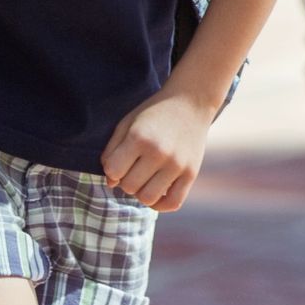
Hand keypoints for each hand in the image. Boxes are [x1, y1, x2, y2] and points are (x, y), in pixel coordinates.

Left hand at [102, 87, 213, 211]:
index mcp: (139, 137)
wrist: (192, 101)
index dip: (113, 168)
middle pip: (129, 187)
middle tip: (135, 166)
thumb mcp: (128, 123)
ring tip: (146, 177)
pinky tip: (158, 190)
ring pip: (147, 198)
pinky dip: (161, 204)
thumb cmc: (154, 112)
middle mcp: (159, 152)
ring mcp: (177, 164)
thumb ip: (112, 152)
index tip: (121, 159)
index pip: (113, 172)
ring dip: (142, 191)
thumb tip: (111, 183)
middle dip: (127, 179)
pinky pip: (172, 203)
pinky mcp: (191, 173)